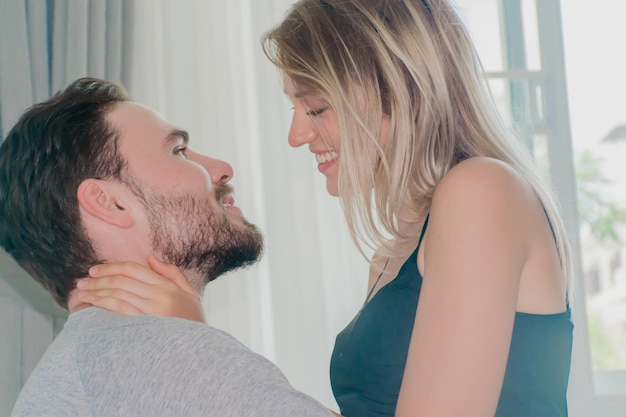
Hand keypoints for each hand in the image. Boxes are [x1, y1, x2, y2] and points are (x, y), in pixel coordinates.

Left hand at [76, 256, 205, 322]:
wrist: (198, 349)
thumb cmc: (194, 321)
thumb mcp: (190, 293)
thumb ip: (172, 273)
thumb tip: (150, 258)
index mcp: (168, 285)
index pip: (133, 269)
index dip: (111, 267)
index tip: (95, 270)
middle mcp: (159, 295)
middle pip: (122, 280)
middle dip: (98, 278)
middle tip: (82, 280)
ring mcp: (152, 310)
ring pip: (118, 293)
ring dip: (96, 290)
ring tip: (82, 291)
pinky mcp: (145, 325)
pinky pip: (120, 309)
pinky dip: (104, 302)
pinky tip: (93, 302)